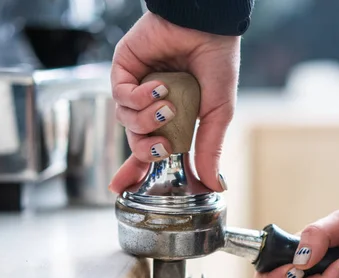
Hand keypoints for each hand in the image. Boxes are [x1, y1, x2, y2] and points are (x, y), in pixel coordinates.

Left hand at [108, 12, 239, 192]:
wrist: (208, 27)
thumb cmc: (218, 65)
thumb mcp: (218, 114)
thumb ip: (210, 149)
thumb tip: (216, 186)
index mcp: (173, 118)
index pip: (151, 149)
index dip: (137, 169)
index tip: (124, 189)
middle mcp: (151, 106)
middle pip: (135, 140)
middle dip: (145, 150)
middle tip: (162, 146)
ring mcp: (136, 88)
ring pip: (125, 120)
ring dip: (146, 119)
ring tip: (167, 106)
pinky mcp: (124, 69)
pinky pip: (120, 96)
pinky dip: (138, 98)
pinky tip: (157, 88)